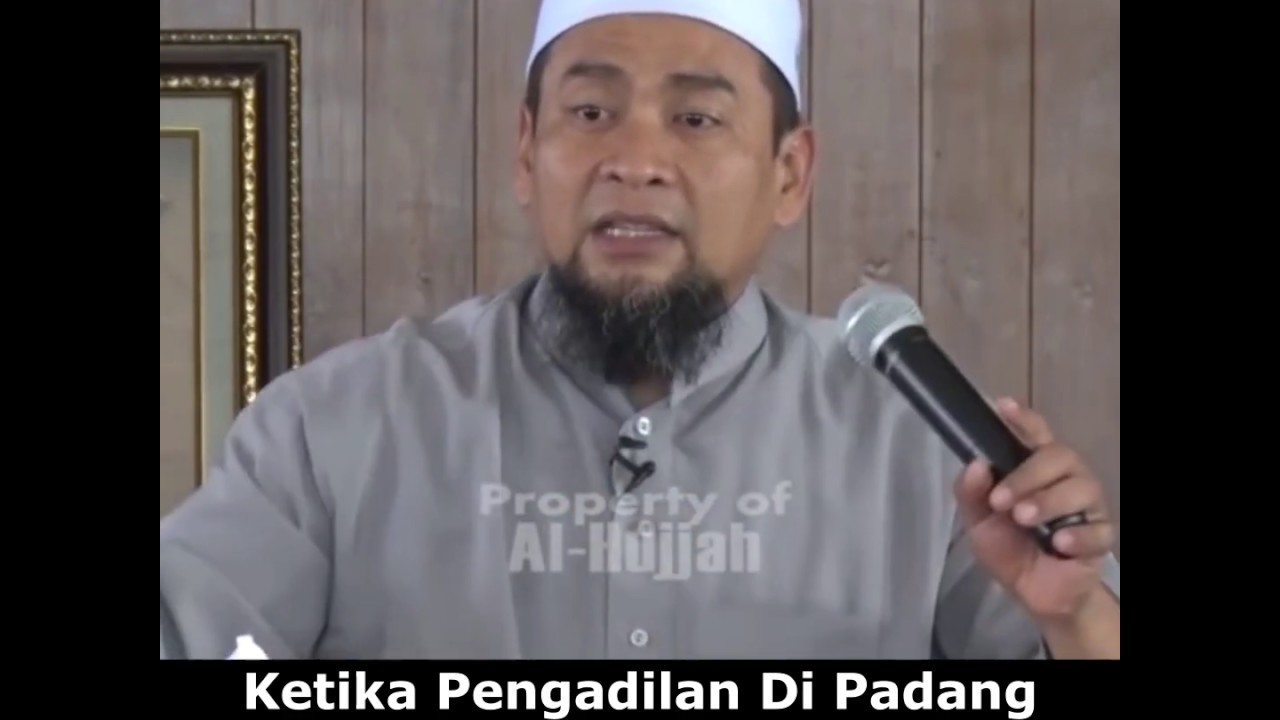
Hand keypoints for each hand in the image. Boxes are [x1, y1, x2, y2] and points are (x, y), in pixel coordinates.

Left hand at [953, 397, 1115, 622]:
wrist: (1034, 594)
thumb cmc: (1009, 547)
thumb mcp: (979, 521)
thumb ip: (971, 493)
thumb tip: (975, 463)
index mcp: (1036, 468)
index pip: (1035, 434)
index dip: (1023, 419)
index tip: (1004, 406)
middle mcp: (1066, 478)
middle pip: (1059, 456)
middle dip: (1027, 476)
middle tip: (1001, 500)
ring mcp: (1088, 506)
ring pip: (1082, 487)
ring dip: (1049, 501)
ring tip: (1024, 520)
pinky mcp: (1102, 537)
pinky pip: (1098, 528)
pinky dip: (1077, 534)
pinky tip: (1059, 543)